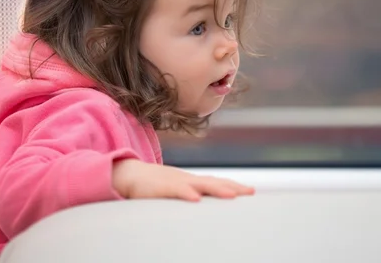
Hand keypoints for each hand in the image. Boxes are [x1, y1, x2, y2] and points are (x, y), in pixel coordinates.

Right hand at [112, 159, 254, 201]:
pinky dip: (186, 193)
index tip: (251, 191)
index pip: (217, 183)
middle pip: (215, 182)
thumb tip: (202, 206)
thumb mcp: (174, 191)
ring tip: (232, 195)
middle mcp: (187, 180)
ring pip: (199, 184)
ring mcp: (175, 181)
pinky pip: (175, 190)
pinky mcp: (160, 187)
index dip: (234, 186)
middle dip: (233, 187)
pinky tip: (196, 199)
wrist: (128, 174)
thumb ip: (188, 196)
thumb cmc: (152, 186)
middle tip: (251, 192)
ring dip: (217, 190)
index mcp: (191, 182)